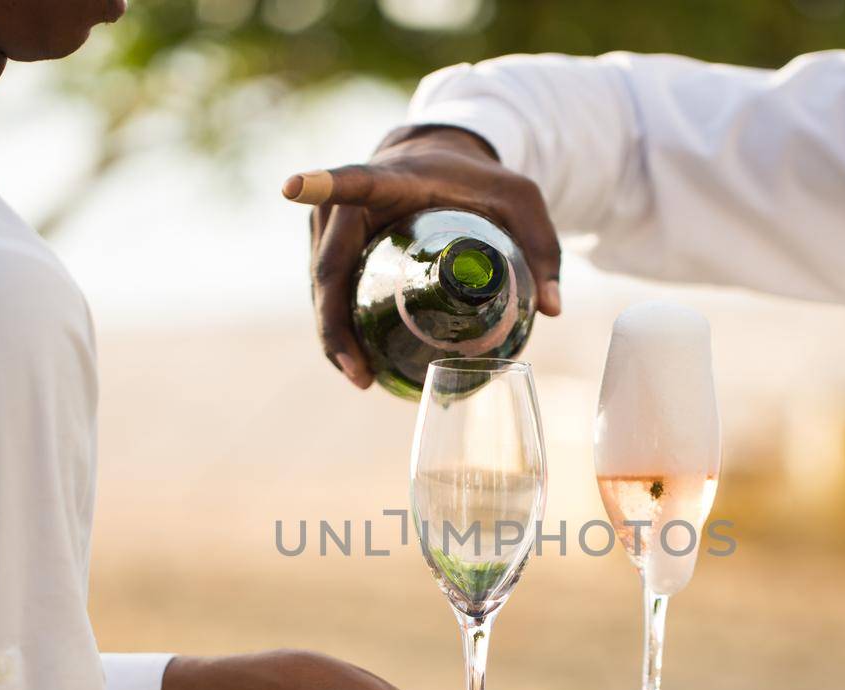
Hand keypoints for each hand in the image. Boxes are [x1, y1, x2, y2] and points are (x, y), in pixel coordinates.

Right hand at [281, 125, 563, 388]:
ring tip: (363, 378)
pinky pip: (329, 292)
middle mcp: (352, 202)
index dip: (325, 184)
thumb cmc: (480, 179)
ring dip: (334, 336)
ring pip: (323, 286)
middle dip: (336, 324)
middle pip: (329, 265)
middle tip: (360, 373)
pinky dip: (338, 328)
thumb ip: (542, 249)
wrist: (439, 156)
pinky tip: (358, 363)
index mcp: (396, 179)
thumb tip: (552, 310)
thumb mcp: (523, 201)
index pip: (355, 180)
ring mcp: (334, 226)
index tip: (292, 187)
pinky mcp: (331, 248)